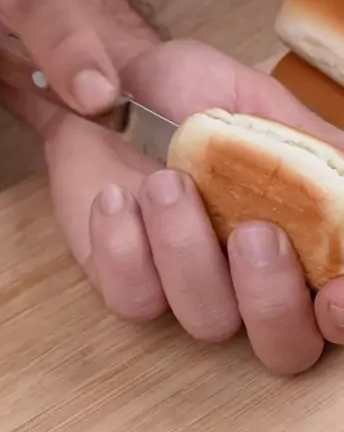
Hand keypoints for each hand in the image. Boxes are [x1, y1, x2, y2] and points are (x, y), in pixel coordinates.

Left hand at [0, 39, 343, 375]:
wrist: (111, 82)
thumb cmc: (190, 97)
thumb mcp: (263, 104)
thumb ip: (314, 149)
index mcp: (296, 246)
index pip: (332, 314)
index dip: (342, 315)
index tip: (335, 290)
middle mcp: (247, 283)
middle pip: (283, 348)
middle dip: (273, 297)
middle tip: (254, 232)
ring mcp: (185, 290)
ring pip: (207, 321)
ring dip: (188, 251)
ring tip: (165, 182)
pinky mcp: (124, 284)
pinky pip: (133, 301)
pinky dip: (123, 249)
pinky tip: (115, 199)